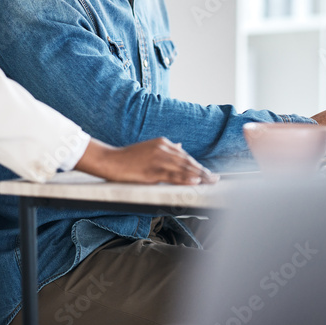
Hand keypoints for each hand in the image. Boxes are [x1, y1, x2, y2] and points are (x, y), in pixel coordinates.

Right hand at [75, 137, 217, 184]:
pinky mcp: (152, 170)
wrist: (110, 160)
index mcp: (162, 142)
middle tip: (215, 179)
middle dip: (202, 170)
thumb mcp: (148, 147)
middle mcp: (162, 148)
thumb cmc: (128, 157)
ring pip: (183, 168)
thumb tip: (180, 146)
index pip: (185, 155)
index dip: (197, 165)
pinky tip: (195, 181)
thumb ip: (165, 148)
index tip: (207, 172)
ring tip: (210, 182)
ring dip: (199, 175)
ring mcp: (157, 159)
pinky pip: (172, 175)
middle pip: (187, 161)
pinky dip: (186, 178)